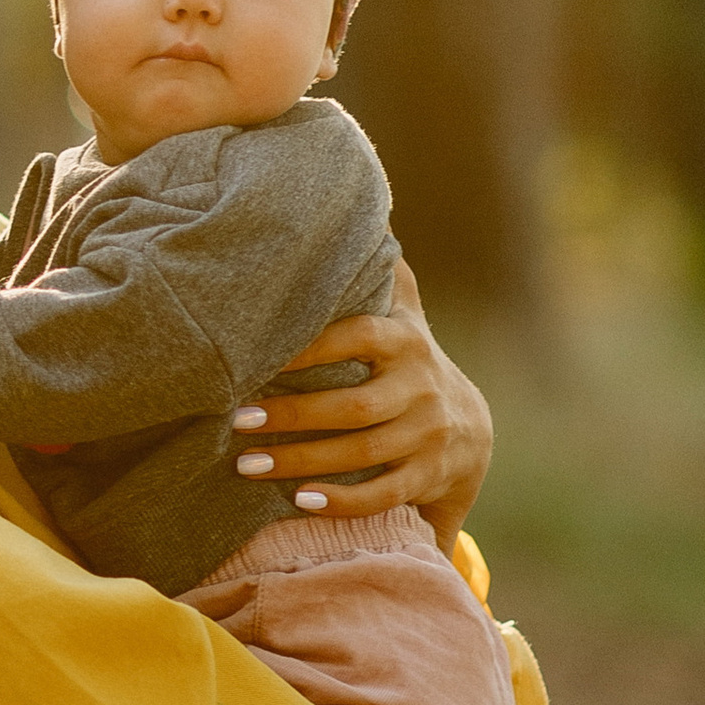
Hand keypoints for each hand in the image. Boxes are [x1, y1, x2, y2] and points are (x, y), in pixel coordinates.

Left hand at [230, 259, 490, 550]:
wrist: (469, 430)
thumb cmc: (405, 365)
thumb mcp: (400, 318)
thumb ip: (377, 276)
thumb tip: (362, 203)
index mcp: (404, 341)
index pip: (356, 337)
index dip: (308, 347)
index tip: (256, 356)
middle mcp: (422, 387)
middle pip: (353, 406)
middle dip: (292, 414)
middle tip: (235, 420)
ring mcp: (430, 435)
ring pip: (362, 454)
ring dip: (300, 462)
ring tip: (246, 464)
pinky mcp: (430, 477)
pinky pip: (384, 494)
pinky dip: (342, 501)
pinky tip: (298, 501)